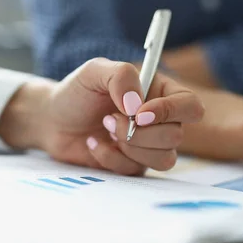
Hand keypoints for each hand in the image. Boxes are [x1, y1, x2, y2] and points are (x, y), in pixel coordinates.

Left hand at [0, 58, 203, 174]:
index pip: (190, 105)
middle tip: (109, 118)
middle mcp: (161, 120)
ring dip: (129, 146)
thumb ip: (121, 76)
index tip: (139, 112)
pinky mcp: (133, 165)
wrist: (52, 120)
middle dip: (140, 132)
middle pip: (176, 135)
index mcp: (160, 93)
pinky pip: (137, 171)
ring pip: (164, 158)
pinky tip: (95, 144)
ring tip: (105, 129)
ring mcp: (149, 145)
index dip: (171, 111)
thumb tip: (138, 104)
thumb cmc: (77, 92)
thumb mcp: (95, 71)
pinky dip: (111, 158)